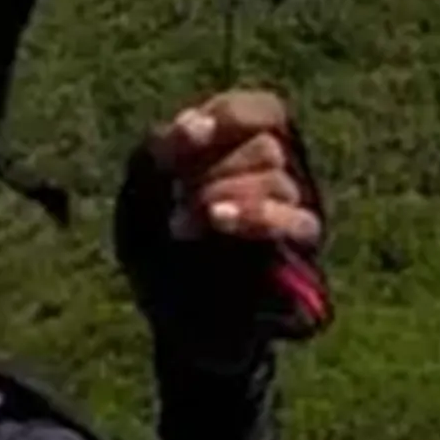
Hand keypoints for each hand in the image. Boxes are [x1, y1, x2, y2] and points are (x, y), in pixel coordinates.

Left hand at [113, 84, 331, 357]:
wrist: (176, 329)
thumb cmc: (159, 263)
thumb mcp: (139, 207)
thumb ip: (155, 158)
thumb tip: (189, 123)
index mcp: (246, 158)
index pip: (263, 110)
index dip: (228, 115)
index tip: (186, 134)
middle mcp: (279, 177)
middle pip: (266, 144)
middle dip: (211, 166)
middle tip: (175, 199)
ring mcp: (294, 212)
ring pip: (277, 176)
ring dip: (219, 193)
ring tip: (182, 225)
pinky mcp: (300, 252)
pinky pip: (296, 220)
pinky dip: (256, 214)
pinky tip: (218, 220)